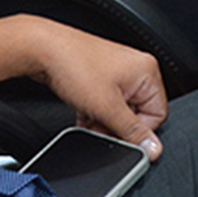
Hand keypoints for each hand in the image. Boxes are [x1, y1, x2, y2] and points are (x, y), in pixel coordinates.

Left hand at [0, 15, 167, 157]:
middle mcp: (135, 68)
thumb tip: (152, 148)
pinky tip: (83, 113)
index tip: (119, 136)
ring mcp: (116, 70)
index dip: (137, 131)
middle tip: (100, 127)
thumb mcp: (107, 107)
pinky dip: (95, 111)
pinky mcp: (99, 74)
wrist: (40, 48)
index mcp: (146, 71)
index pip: (157, 115)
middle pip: (137, 113)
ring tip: (88, 117)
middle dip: (117, 125)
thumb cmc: (73, 65)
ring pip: (118, 109)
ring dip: (103, 120)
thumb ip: (132, 131)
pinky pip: (105, 102)